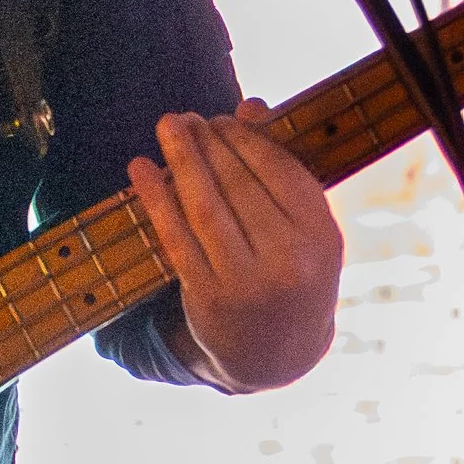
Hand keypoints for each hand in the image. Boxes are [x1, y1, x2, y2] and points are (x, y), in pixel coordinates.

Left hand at [127, 101, 342, 392]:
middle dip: (209, 144)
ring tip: (168, 127)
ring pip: (205, 208)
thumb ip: (283, 169)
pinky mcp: (207, 299)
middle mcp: (290, 262)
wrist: (275, 356)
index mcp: (322, 238)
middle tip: (185, 119)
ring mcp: (247, 284)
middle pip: (240, 185)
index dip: (245, 138)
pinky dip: (155, 199)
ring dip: (182, 160)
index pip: (279, 171)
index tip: (222, 119)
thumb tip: (250, 106)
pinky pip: (175, 238)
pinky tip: (141, 169)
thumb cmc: (291, 274)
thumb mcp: (305, 229)